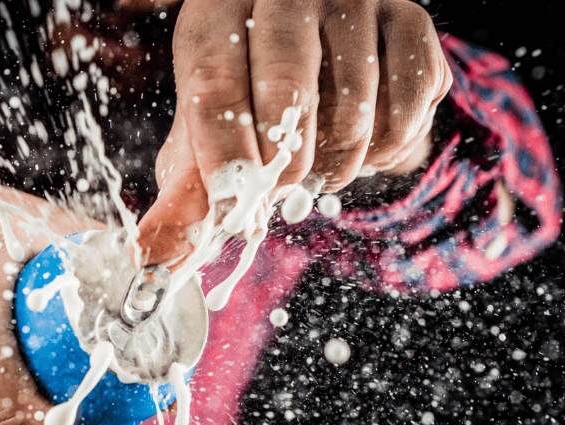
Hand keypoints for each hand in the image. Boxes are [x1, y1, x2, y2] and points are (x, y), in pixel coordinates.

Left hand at [138, 0, 451, 263]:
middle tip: (282, 187)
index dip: (224, 160)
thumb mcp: (208, 129)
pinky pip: (409, 108)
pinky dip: (388, 150)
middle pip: (288, 92)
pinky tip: (365, 142)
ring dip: (338, 166)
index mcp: (220, 12)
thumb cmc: (248, 92)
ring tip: (322, 161)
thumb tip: (153, 258)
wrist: (319, 44)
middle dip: (285, 167)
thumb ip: (186, 192)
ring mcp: (356, 0)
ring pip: (355, 111)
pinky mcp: (411, 20)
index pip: (217, 88)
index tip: (234, 214)